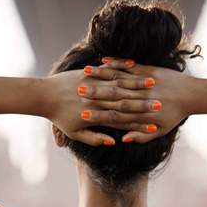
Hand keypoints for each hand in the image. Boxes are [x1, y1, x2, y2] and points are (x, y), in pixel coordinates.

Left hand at [40, 63, 157, 145]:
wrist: (45, 96)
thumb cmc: (60, 118)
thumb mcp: (76, 133)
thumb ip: (96, 138)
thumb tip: (116, 141)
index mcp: (95, 114)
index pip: (121, 117)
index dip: (138, 119)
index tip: (153, 119)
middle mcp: (96, 99)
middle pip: (124, 99)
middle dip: (143, 100)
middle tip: (161, 100)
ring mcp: (92, 83)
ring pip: (118, 82)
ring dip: (136, 82)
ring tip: (153, 81)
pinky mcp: (88, 72)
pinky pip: (108, 68)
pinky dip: (121, 66)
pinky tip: (134, 65)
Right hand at [86, 56, 195, 142]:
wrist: (192, 95)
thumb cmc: (174, 115)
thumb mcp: (160, 130)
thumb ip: (140, 136)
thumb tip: (121, 140)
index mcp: (142, 115)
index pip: (115, 116)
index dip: (98, 116)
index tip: (83, 115)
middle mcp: (141, 98)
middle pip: (113, 97)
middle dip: (94, 94)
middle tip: (77, 93)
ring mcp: (144, 82)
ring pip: (118, 79)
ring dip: (101, 76)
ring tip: (85, 74)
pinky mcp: (149, 69)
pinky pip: (129, 66)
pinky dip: (116, 63)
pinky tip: (103, 60)